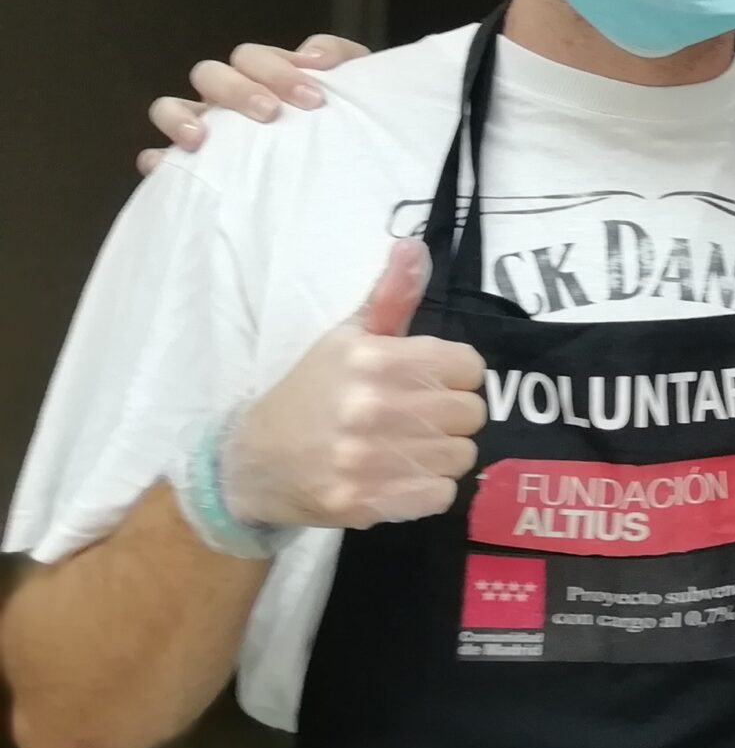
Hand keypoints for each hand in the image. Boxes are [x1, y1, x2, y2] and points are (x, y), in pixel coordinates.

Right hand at [140, 34, 371, 175]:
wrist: (356, 163)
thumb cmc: (345, 120)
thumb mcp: (354, 84)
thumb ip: (341, 57)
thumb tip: (313, 57)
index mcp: (262, 76)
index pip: (252, 58)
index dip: (278, 70)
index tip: (312, 98)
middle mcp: (228, 98)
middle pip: (210, 74)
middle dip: (237, 90)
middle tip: (270, 114)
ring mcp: (207, 129)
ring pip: (171, 106)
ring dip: (182, 117)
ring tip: (202, 139)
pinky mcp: (193, 166)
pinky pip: (159, 157)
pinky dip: (157, 158)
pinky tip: (164, 166)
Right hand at [225, 241, 487, 529]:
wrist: (250, 461)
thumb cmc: (310, 393)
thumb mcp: (345, 339)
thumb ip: (389, 297)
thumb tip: (414, 245)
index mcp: (372, 360)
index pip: (468, 366)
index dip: (455, 374)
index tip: (431, 381)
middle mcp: (372, 407)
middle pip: (471, 413)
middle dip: (451, 415)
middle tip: (419, 417)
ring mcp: (367, 459)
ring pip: (461, 456)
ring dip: (442, 453)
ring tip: (408, 447)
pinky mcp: (364, 502)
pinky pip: (441, 495)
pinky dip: (427, 489)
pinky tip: (399, 476)